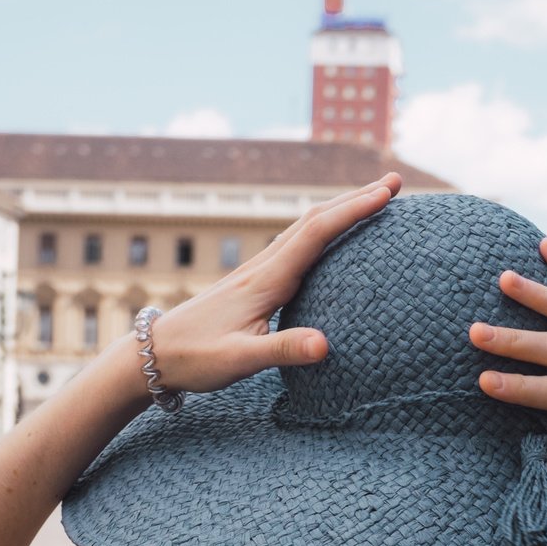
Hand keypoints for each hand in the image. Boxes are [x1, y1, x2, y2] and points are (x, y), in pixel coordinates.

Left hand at [128, 173, 402, 393]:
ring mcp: (256, 273)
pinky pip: (294, 247)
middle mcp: (262, 268)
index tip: (386, 194)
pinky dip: (320, 232)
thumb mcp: (241, 361)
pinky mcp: (252, 284)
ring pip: (303, 230)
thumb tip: (326, 345)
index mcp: (266, 280)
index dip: (353, 211)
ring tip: (372, 201)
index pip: (316, 234)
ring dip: (339, 211)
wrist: (152, 355)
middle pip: (314, 221)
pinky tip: (329, 240)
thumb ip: (284, 351)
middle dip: (354, 200)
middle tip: (394, 184)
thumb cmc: (196, 359)